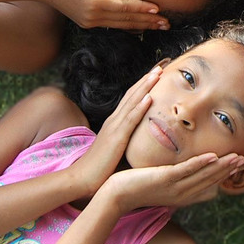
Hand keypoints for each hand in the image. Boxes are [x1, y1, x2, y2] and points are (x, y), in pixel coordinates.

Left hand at [42, 0, 168, 30]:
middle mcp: (94, 20)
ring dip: (148, 19)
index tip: (152, 25)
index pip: (118, 23)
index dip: (137, 24)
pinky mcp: (96, 3)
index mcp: (91, 19)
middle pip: (126, 24)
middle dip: (148, 25)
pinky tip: (152, 9)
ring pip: (128, 17)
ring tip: (164, 21)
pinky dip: (139, 8)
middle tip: (166, 27)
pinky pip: (123, 6)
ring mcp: (95, 13)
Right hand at [71, 66, 162, 195]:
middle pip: (132, 94)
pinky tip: (149, 98)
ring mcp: (114, 128)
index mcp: (115, 122)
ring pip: (132, 102)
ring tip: (157, 73)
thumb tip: (143, 137)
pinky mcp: (116, 138)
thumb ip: (127, 139)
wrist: (82, 178)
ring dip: (145, 86)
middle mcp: (114, 120)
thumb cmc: (101, 167)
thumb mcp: (116, 148)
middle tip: (161, 65)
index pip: (131, 98)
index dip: (143, 84)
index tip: (156, 73)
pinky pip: (130, 120)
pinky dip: (140, 107)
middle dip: (146, 79)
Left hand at [103, 153, 243, 213]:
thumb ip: (173, 179)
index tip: (236, 167)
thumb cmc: (135, 188)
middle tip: (243, 160)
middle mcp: (181, 194)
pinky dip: (200, 163)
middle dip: (227, 170)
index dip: (223, 177)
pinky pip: (186, 170)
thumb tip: (181, 173)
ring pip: (203, 175)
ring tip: (236, 157)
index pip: (208, 186)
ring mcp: (174, 187)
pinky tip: (213, 156)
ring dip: (221, 166)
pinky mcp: (164, 179)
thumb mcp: (159, 185)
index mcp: (181, 195)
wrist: (115, 195)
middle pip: (210, 180)